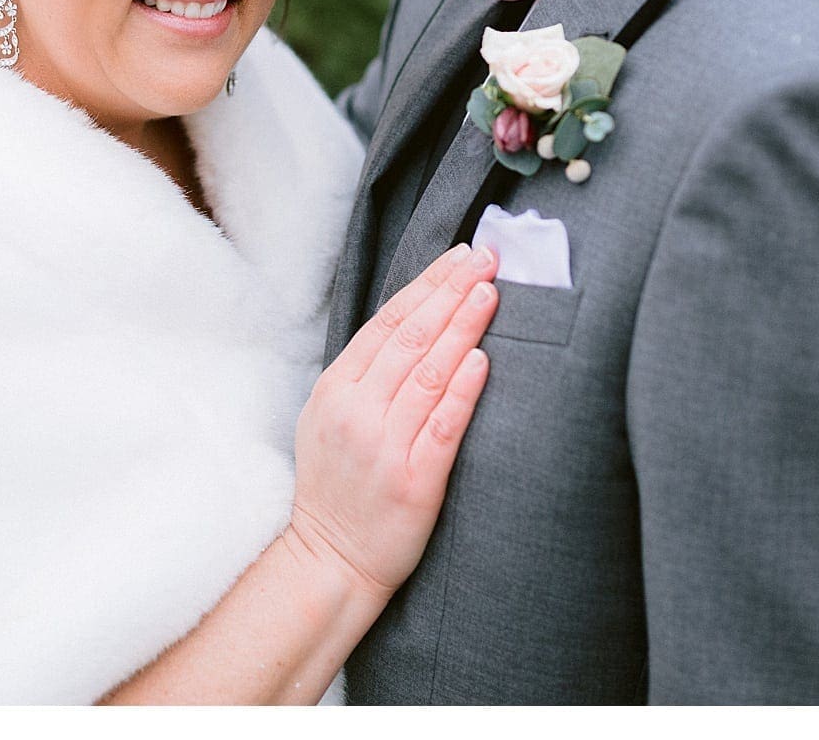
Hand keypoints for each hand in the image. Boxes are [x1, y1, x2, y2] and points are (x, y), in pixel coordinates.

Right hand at [287, 244, 499, 602]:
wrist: (330, 560)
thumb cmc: (336, 487)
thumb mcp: (328, 419)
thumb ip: (363, 374)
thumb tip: (411, 322)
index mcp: (335, 389)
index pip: (387, 322)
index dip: (427, 285)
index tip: (459, 258)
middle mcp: (356, 411)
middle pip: (411, 337)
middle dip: (452, 291)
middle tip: (486, 259)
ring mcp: (384, 445)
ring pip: (429, 372)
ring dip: (463, 328)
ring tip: (490, 294)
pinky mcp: (413, 480)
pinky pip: (443, 424)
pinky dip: (463, 389)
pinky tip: (483, 360)